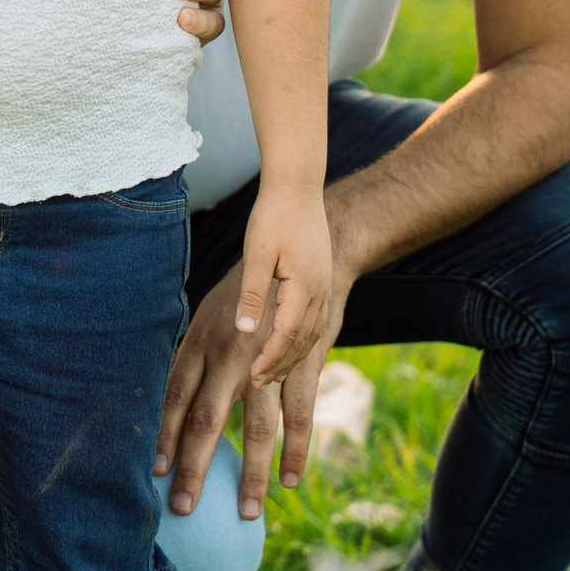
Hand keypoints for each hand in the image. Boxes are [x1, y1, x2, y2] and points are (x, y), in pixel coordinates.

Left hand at [157, 238, 352, 520]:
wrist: (306, 257)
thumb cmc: (249, 294)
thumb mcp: (210, 316)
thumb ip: (194, 357)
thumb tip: (167, 401)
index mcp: (202, 340)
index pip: (175, 396)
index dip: (164, 437)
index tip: (154, 474)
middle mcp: (231, 353)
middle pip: (206, 419)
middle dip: (193, 468)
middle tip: (183, 508)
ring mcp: (268, 359)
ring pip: (257, 426)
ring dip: (250, 472)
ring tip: (246, 512)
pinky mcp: (303, 363)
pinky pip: (300, 414)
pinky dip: (297, 449)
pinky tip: (292, 481)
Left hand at [233, 183, 330, 386]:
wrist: (299, 186)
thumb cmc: (274, 216)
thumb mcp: (258, 253)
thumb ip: (253, 293)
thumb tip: (246, 331)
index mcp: (304, 287)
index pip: (287, 335)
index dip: (270, 359)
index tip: (252, 377)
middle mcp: (319, 292)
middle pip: (302, 340)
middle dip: (280, 365)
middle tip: (257, 384)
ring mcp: (323, 285)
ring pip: (311, 333)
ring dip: (292, 355)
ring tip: (272, 373)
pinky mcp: (321, 279)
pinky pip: (315, 320)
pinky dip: (302, 340)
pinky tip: (289, 345)